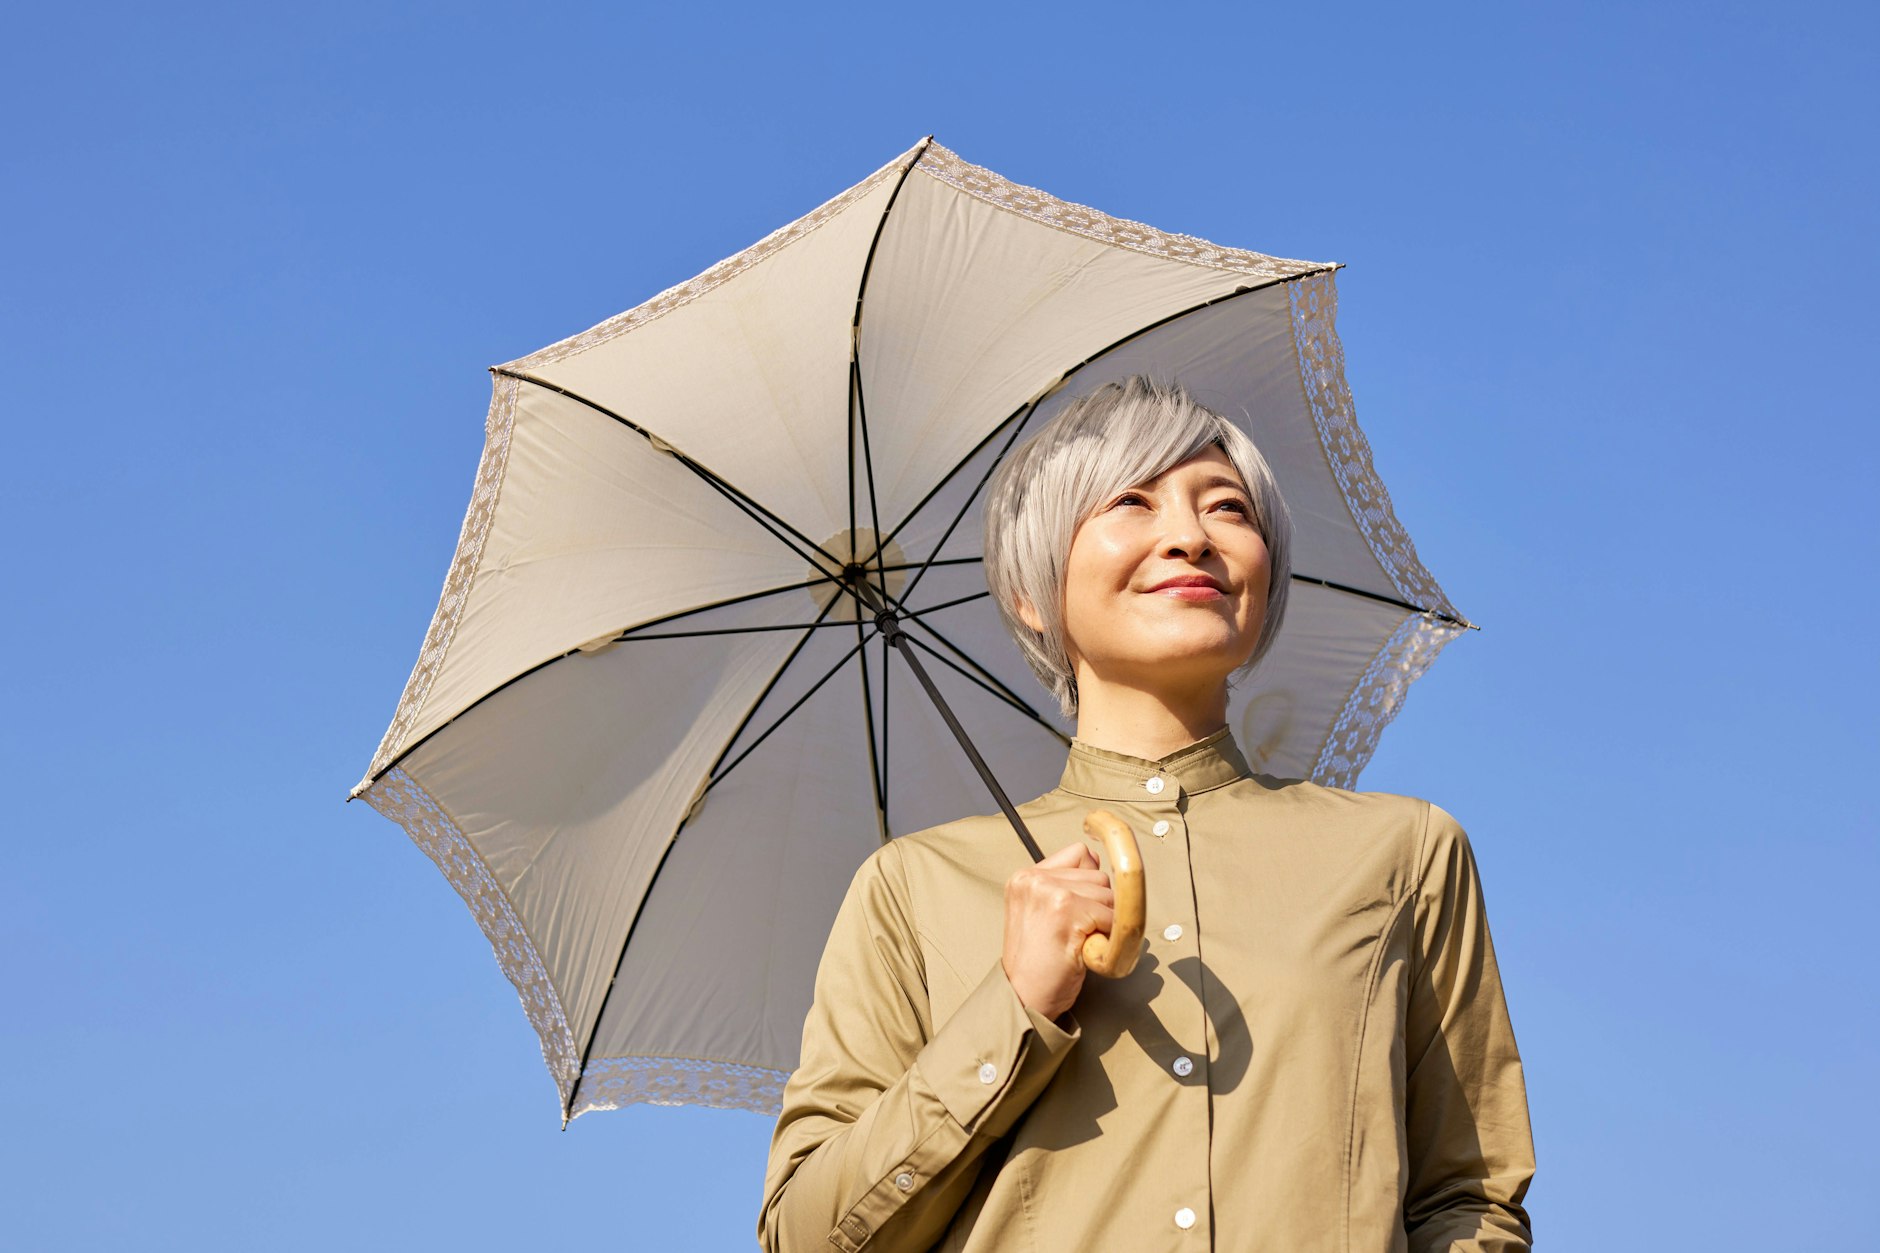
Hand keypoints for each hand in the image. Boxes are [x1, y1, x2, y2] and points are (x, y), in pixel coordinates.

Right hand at [1001, 839, 1113, 1020]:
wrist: (1023, 998)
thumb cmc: (1036, 964)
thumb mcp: (1039, 913)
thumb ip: (1064, 886)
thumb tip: (1098, 863)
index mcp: (1024, 877)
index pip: (1079, 854)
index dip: (1088, 883)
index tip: (1080, 910)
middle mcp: (1033, 879)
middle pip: (1098, 875)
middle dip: (1098, 905)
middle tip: (1076, 934)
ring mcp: (1050, 892)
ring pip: (1108, 894)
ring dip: (1104, 921)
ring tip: (1079, 942)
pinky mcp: (1067, 910)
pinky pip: (1110, 916)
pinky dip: (1107, 937)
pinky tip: (1084, 950)